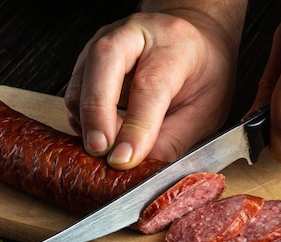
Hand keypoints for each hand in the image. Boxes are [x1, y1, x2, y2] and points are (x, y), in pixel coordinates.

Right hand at [65, 3, 245, 169]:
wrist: (192, 39)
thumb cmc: (203, 73)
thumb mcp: (206, 108)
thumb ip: (174, 139)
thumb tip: (141, 168)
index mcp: (173, 44)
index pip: (149, 86)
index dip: (135, 127)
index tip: (124, 159)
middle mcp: (133, 35)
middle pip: (103, 66)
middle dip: (97, 114)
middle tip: (100, 151)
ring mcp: (104, 44)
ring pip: (81, 83)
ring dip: (88, 124)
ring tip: (108, 149)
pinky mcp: (86, 61)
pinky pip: (73, 96)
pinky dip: (82, 122)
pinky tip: (103, 136)